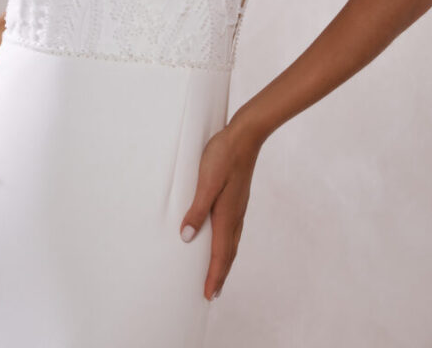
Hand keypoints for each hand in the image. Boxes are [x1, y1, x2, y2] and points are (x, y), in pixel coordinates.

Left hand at [179, 117, 262, 300]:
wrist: (245, 135)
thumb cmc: (223, 156)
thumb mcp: (206, 182)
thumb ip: (197, 209)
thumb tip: (186, 238)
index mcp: (226, 215)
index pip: (219, 254)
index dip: (214, 275)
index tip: (208, 295)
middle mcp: (235, 215)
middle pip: (228, 253)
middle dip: (220, 274)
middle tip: (212, 293)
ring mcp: (238, 206)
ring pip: (231, 241)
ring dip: (224, 260)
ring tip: (217, 272)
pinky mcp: (237, 197)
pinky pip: (232, 229)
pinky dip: (227, 243)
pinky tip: (222, 238)